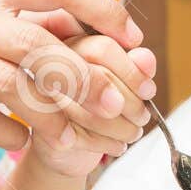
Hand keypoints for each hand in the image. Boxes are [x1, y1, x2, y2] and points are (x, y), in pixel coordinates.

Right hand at [0, 0, 155, 152]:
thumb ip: (35, 19)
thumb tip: (106, 29)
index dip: (102, 8)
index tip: (131, 38)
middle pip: (39, 44)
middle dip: (86, 78)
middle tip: (116, 104)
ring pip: (13, 88)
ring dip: (55, 117)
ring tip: (76, 138)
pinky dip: (10, 134)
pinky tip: (23, 141)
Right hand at [27, 29, 153, 177]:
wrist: (64, 144)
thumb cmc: (95, 105)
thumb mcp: (120, 82)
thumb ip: (133, 67)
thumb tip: (146, 59)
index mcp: (71, 44)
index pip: (102, 48)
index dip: (132, 71)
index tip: (148, 91)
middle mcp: (49, 66)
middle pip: (98, 78)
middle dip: (131, 102)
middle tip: (143, 116)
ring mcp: (42, 99)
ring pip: (92, 112)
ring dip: (124, 127)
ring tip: (134, 132)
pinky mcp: (42, 131)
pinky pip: (83, 138)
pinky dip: (109, 145)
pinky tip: (118, 145)